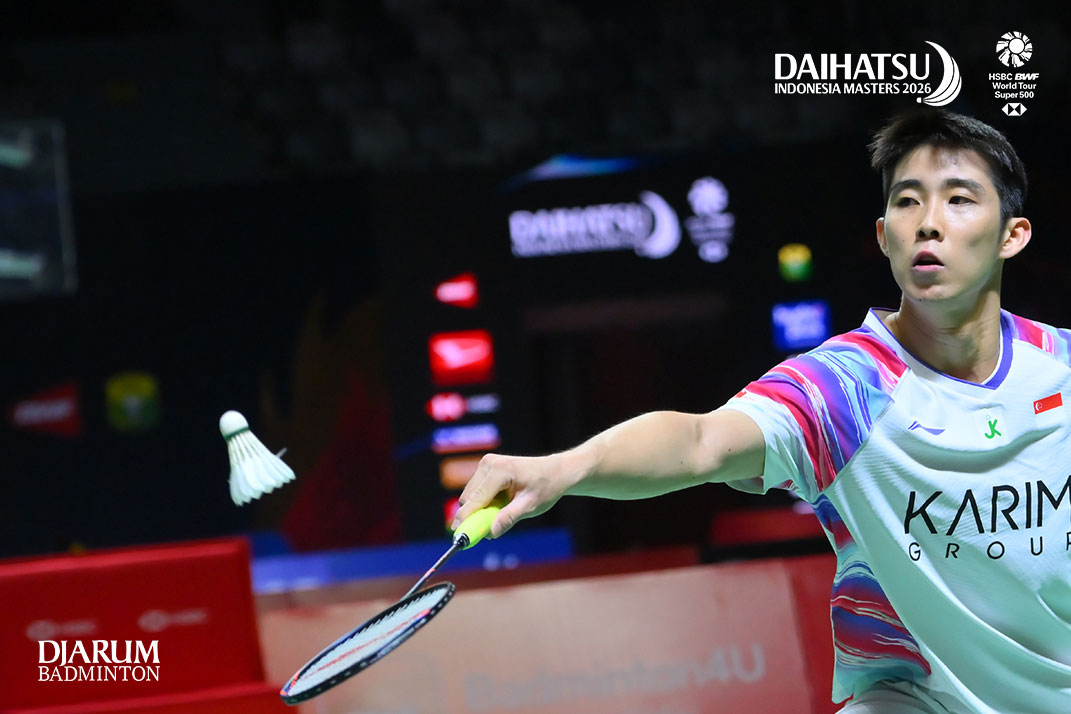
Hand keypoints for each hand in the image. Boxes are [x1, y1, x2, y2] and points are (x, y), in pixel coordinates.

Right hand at [451, 452, 573, 538]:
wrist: (556, 472)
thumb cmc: (546, 487)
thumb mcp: (530, 506)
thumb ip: (509, 518)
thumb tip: (491, 533)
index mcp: (500, 470)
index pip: (476, 499)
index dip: (466, 519)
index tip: (458, 536)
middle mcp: (488, 463)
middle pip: (468, 498)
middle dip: (474, 516)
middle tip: (486, 532)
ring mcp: (485, 464)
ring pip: (469, 496)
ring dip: (480, 510)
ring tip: (503, 512)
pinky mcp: (485, 468)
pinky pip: (476, 492)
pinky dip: (483, 503)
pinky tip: (502, 504)